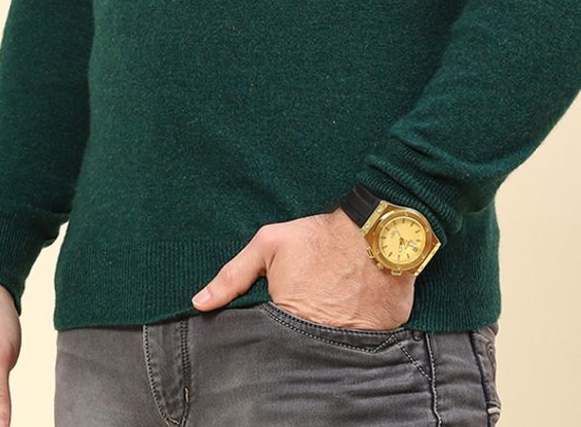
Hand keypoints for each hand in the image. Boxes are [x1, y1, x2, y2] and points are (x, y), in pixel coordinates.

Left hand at [191, 209, 414, 330]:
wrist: (381, 229)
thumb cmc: (322, 236)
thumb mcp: (270, 244)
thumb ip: (233, 275)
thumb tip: (199, 303)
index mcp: (289, 319)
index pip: (270, 341)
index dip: (272, 328)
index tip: (279, 310)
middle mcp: (319, 338)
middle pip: (299, 349)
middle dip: (296, 336)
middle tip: (306, 309)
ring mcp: (351, 342)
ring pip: (330, 351)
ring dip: (327, 336)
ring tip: (331, 308)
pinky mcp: (381, 338)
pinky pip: (364, 347)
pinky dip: (358, 334)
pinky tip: (357, 312)